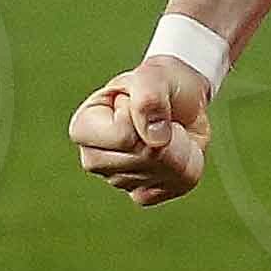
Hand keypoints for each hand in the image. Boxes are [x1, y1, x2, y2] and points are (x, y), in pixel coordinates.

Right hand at [69, 53, 211, 205]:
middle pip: (144, 158)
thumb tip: (155, 139)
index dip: (144, 116)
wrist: (180, 99)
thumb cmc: (158, 84)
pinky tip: (175, 150)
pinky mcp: (145, 193)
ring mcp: (118, 181)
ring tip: (167, 130)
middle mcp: (93, 159)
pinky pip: (176, 184)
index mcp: (83, 127)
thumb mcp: (153, 76)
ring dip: (179, 146)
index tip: (142, 102)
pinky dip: (187, 164)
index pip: (122, 136)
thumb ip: (149, 98)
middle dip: (166, 133)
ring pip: (163, 171)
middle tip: (161, 117)